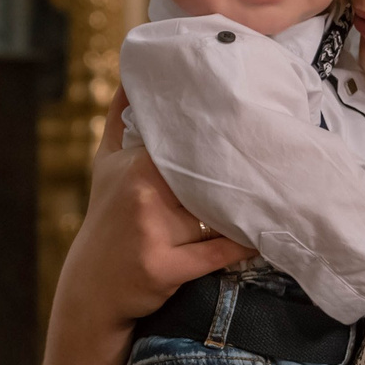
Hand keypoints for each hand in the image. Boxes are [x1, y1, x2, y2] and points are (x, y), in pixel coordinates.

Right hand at [64, 94, 250, 326]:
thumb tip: (131, 77)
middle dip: (237, 173)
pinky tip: (261, 236)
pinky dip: (242, 246)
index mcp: (135, 166)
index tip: (249, 123)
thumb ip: (119, 119)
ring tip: (272, 197)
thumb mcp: (105, 165)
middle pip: (209, 178)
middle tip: (272, 160)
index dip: (221, 137)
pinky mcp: (165, 269)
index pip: (190, 144)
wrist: (91, 287)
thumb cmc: (105, 218)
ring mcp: (153, 233)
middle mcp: (143, 195)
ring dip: (243, 210)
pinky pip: (217, 253)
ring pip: (216, 214)